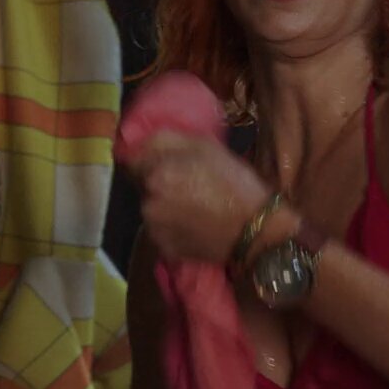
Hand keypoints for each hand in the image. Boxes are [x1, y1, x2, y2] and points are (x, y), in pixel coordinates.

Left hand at [128, 131, 273, 263]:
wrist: (255, 229)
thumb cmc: (234, 182)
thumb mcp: (205, 146)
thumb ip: (167, 140)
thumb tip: (143, 142)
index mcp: (156, 174)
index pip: (133, 162)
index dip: (151, 160)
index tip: (169, 164)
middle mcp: (148, 202)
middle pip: (144, 187)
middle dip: (159, 183)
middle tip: (188, 186)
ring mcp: (154, 229)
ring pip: (153, 210)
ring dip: (165, 206)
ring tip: (194, 208)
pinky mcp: (165, 249)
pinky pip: (162, 232)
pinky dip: (173, 228)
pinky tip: (195, 226)